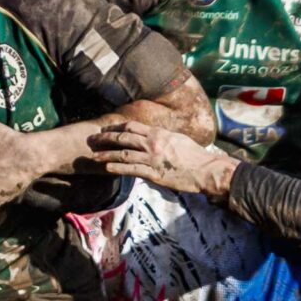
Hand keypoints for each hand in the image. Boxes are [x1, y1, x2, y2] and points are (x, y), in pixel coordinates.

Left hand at [87, 117, 235, 196]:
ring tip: (95, 156)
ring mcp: (152, 158)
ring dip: (107, 155)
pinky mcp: (153, 174)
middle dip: (107, 138)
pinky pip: (131, 170)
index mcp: (159, 133)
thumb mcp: (178, 139)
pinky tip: (107, 168)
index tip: (107, 129)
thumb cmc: (196, 156)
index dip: (117, 127)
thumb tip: (154, 137)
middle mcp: (153, 143)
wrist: (206, 170)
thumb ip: (164, 138)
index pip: (132, 126)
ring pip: (124, 154)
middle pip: (124, 138)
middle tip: (94, 139)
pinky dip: (118, 168)